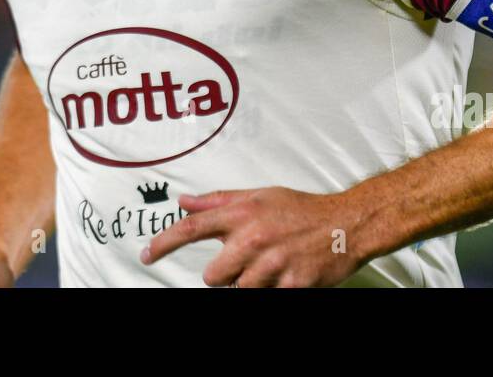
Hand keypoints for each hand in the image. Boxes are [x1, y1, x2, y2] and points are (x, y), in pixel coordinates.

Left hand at [139, 187, 365, 286]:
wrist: (346, 224)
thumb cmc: (300, 210)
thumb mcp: (258, 195)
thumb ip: (219, 201)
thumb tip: (184, 201)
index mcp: (243, 213)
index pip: (191, 228)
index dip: (163, 243)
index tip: (146, 254)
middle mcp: (253, 238)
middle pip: (212, 276)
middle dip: (225, 274)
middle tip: (246, 260)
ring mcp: (272, 264)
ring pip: (239, 290)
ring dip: (250, 283)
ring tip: (270, 265)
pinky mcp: (290, 286)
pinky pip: (266, 297)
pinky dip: (272, 289)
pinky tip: (285, 273)